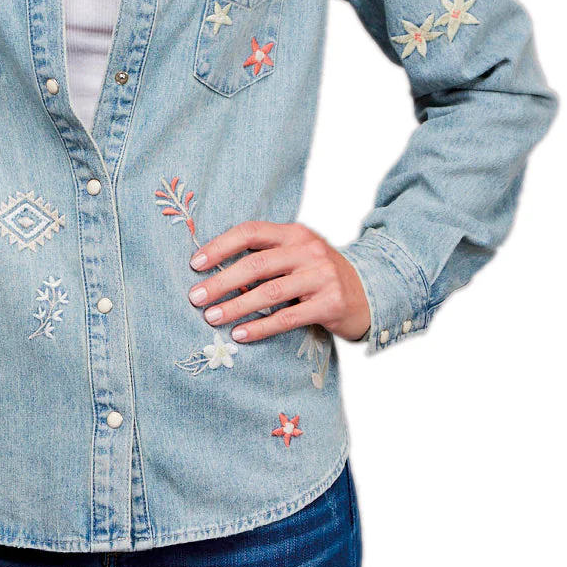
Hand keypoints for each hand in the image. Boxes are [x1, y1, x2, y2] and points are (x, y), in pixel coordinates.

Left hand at [186, 221, 370, 343]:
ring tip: (212, 317)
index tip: (195, 263)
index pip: (251, 231)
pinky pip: (288, 317)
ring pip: (270, 291)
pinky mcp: (330, 304)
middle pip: (256, 264)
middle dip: (221, 281)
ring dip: (236, 306)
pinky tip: (240, 334)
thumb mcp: (297, 256)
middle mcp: (308, 250)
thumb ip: (266, 258)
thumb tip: (215, 273)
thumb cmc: (320, 275)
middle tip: (195, 296)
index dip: (220, 246)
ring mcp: (322, 276)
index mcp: (294, 233)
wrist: (372, 292)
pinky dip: (260, 327)